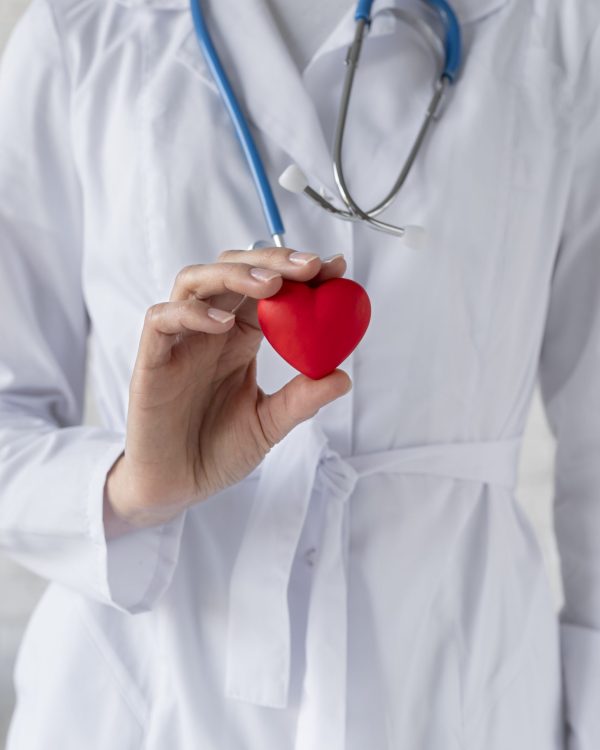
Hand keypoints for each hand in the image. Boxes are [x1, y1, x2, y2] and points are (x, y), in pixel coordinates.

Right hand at [104, 248, 351, 528]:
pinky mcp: (151, 360)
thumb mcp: (269, 424)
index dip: (299, 274)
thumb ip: (301, 399)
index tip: (335, 269)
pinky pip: (161, 320)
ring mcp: (179, 342)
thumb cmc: (218, 451)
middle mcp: (210, 331)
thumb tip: (344, 377)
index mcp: (240, 339)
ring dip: (234, 274)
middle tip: (310, 266)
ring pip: (195, 282)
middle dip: (272, 260)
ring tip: (271, 283)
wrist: (177, 488)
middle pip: (233, 270)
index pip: (268, 290)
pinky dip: (191, 313)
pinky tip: (223, 324)